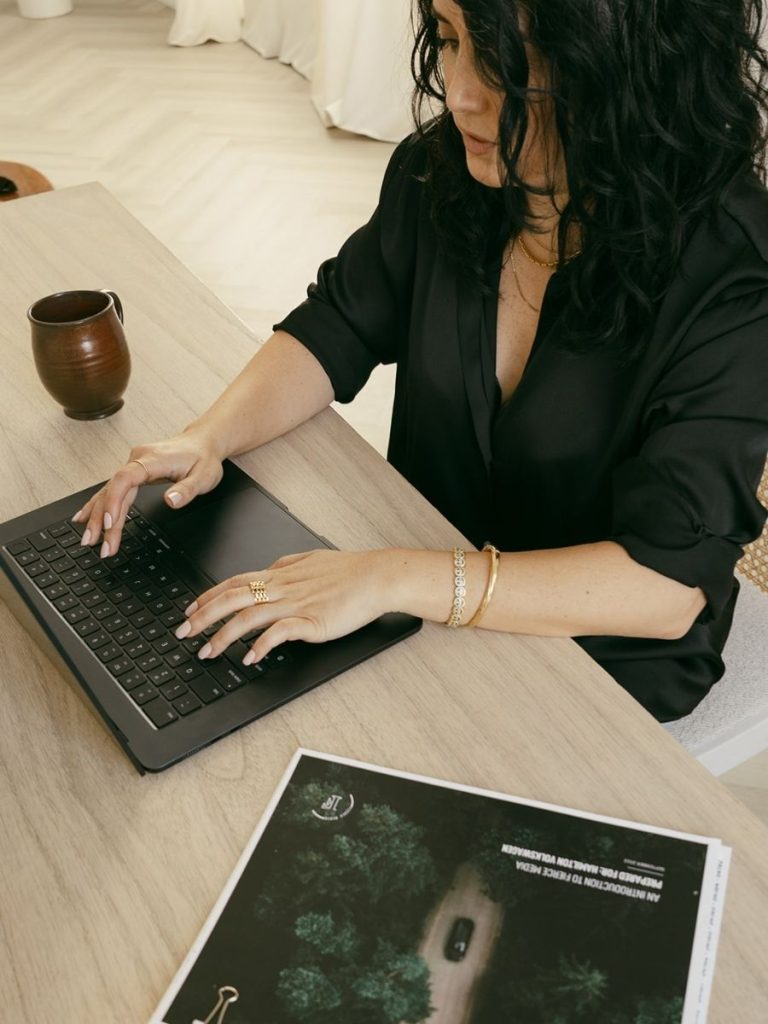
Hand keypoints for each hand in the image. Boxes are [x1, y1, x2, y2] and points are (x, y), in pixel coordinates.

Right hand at [73, 428, 224, 556]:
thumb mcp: (204, 477)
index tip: (110, 524)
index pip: (125, 479)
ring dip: (97, 515)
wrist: (202, 442)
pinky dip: (99, 504)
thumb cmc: (203, 458)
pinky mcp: (134, 471)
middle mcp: (137, 460)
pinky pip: (112, 489)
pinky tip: (85, 517)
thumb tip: (170, 501)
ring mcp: (133, 465)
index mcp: (152, 460)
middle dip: (102, 518)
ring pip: (109, 491)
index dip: (114, 501)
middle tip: (95, 543)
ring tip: (87, 539)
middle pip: (113, 489)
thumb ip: (187, 490)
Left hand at [175, 549, 395, 663]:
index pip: (233, 582)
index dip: (207, 597)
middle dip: (202, 617)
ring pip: (248, 617)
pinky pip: (279, 633)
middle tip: (183, 634)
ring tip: (207, 653)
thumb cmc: (349, 570)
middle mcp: (282, 587)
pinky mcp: (312, 621)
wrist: (376, 576)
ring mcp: (295, 604)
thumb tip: (269, 570)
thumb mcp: (310, 560)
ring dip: (223, 636)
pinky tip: (249, 658)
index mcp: (279, 573)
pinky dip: (261, 645)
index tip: (189, 610)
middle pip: (231, 599)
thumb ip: (286, 566)